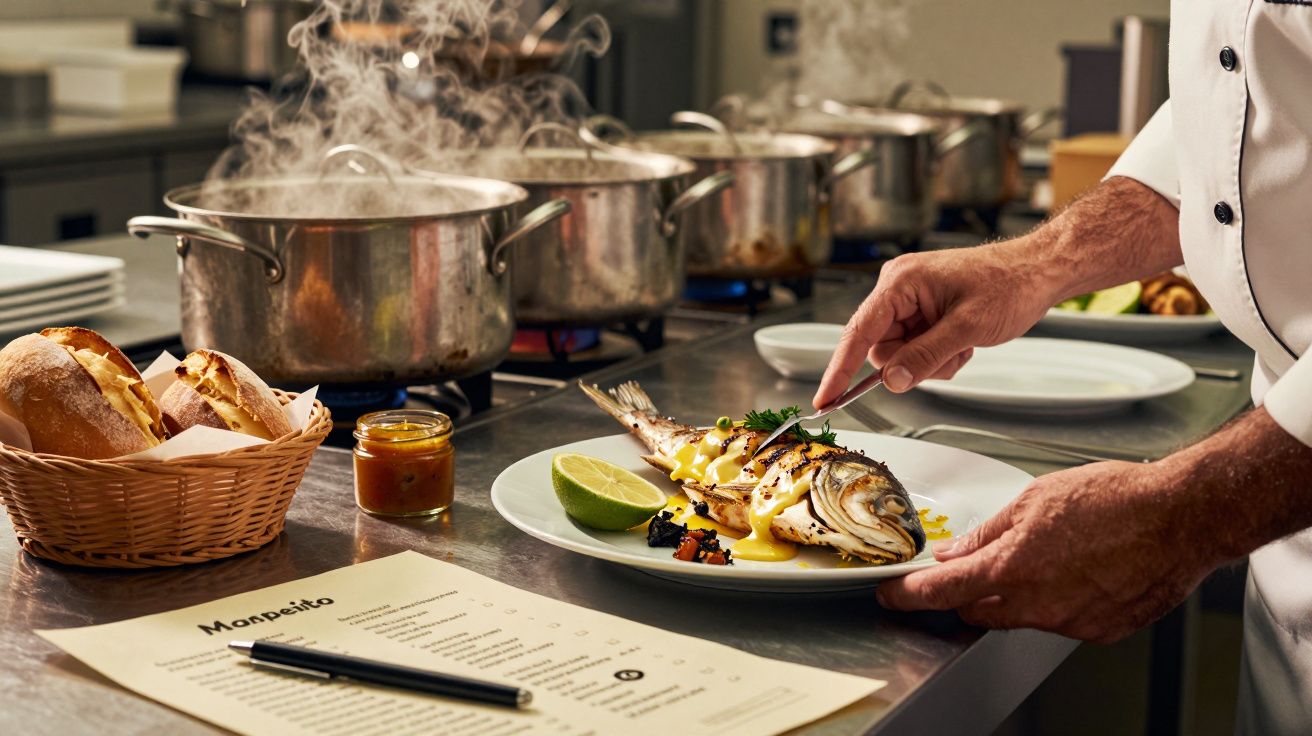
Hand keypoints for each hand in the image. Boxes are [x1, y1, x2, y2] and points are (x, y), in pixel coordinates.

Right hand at [814, 240, 1059, 407]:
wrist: (1038, 272)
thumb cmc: (1009, 286)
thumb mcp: (967, 328)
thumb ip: (924, 356)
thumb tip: (892, 382)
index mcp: (900, 282)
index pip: (858, 332)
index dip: (839, 369)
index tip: (824, 399)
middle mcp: (898, 289)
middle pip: (881, 349)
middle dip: (912, 363)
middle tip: (949, 356)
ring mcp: (911, 301)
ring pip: (899, 354)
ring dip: (929, 361)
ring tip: (962, 346)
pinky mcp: (923, 312)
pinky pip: (915, 349)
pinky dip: (938, 355)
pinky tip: (963, 343)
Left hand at [876, 460, 1214, 642]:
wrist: (1182, 517)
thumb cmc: (1117, 499)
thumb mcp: (1034, 500)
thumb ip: (987, 533)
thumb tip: (954, 551)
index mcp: (1011, 568)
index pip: (939, 592)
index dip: (907, 596)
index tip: (891, 595)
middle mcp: (1036, 604)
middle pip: (976, 611)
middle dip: (965, 592)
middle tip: (972, 566)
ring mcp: (1069, 622)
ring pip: (1019, 615)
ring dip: (1016, 593)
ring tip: (1047, 555)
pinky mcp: (1099, 630)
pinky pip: (1060, 619)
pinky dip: (1056, 600)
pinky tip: (1077, 570)